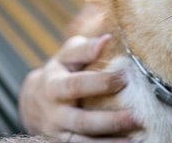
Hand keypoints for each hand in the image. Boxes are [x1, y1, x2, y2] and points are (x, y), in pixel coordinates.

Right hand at [19, 34, 140, 141]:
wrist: (33, 102)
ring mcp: (58, 133)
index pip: (76, 85)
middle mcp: (54, 113)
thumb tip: (107, 40)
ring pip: (82, 142)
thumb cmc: (60, 72)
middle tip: (137, 116)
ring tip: (135, 140)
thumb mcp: (66, 56)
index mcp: (54, 86)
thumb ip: (84, 49)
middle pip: (82, 121)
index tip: (125, 78)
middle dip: (110, 121)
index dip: (100, 83)